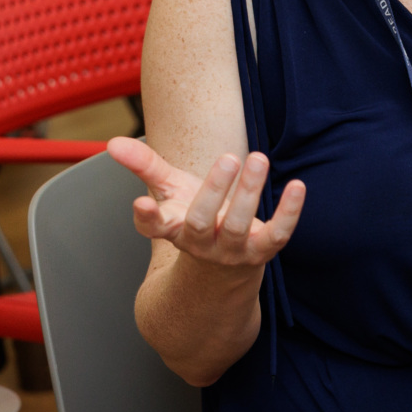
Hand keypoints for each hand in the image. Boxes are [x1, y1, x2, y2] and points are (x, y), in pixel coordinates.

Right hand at [107, 137, 302, 270]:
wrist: (225, 268)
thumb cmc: (195, 219)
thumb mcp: (169, 191)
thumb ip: (144, 166)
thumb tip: (113, 143)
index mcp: (173, 229)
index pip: (153, 228)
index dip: (146, 219)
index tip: (141, 204)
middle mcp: (200, 244)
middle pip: (202, 222)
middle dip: (214, 191)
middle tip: (229, 158)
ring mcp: (232, 251)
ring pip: (239, 226)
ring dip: (249, 193)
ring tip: (258, 158)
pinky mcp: (262, 251)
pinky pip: (278, 234)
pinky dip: (290, 212)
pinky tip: (297, 186)